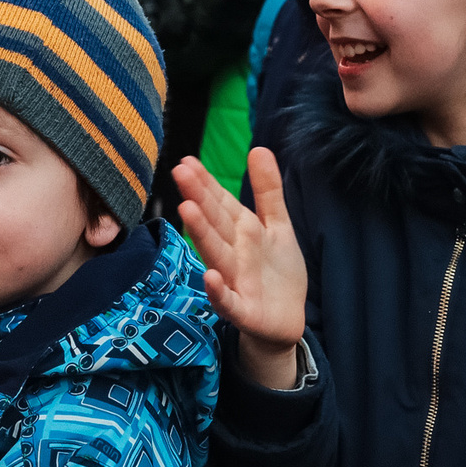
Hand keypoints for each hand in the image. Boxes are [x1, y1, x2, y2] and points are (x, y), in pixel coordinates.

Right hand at [173, 149, 306, 388]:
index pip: (221, 203)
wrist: (286, 319)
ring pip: (216, 254)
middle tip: (179, 171)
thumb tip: (258, 147)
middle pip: (215, 223)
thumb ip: (268, 190)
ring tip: (187, 210)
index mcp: (242, 231)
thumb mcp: (277, 225)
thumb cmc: (276, 270)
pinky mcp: (242, 310)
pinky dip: (218, 291)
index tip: (187, 160)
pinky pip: (228, 301)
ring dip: (202, 234)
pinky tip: (210, 276)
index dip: (206, 182)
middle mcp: (233, 253)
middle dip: (199, 198)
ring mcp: (235, 281)